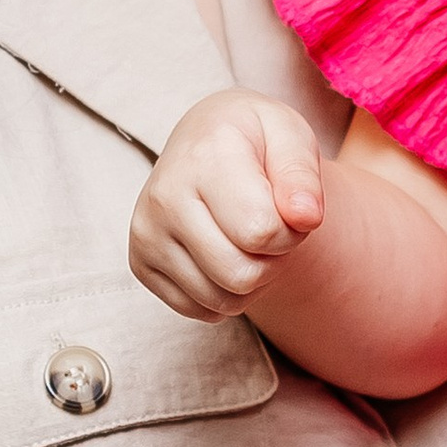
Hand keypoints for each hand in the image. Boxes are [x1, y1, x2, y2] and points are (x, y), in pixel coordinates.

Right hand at [129, 89, 326, 321]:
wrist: (204, 137)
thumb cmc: (254, 138)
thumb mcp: (290, 134)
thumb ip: (303, 175)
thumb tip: (306, 218)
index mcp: (204, 159)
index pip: (262, 232)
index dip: (291, 231)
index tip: (286, 206)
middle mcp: (164, 198)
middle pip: (241, 275)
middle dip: (273, 261)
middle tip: (270, 228)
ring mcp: (146, 234)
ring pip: (221, 300)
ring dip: (251, 280)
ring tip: (247, 238)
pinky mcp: (140, 264)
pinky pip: (199, 311)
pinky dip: (225, 294)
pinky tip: (224, 253)